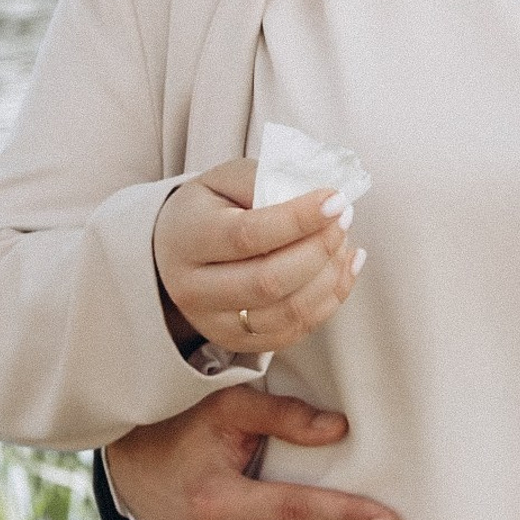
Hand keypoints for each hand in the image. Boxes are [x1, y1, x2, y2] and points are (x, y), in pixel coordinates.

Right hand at [152, 157, 363, 355]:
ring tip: (343, 240)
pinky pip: (296, 330)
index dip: (299, 220)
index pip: (248, 236)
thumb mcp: (225, 179)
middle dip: (319, 250)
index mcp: (189, 239)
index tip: (336, 200)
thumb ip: (264, 181)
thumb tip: (316, 198)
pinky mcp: (238, 341)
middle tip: (344, 218)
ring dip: (330, 275)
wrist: (173, 250)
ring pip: (288, 312)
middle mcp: (195, 289)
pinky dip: (331, 298)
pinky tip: (345, 265)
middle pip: (269, 283)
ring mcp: (216, 323)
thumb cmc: (209, 207)